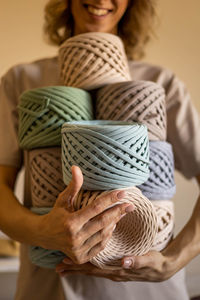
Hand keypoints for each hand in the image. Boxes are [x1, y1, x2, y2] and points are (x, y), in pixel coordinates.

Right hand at [37, 165, 133, 263]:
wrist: (44, 236)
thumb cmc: (56, 214)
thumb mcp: (63, 199)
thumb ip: (73, 185)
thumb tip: (76, 167)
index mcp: (70, 222)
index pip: (95, 208)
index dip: (110, 199)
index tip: (123, 193)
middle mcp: (74, 238)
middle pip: (103, 222)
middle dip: (118, 212)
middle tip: (130, 205)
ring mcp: (78, 250)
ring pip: (103, 234)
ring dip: (114, 223)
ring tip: (121, 214)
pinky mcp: (81, 258)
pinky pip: (100, 245)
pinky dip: (108, 235)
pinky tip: (112, 226)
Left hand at [55, 248, 175, 281]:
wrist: (162, 269)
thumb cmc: (155, 263)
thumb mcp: (148, 260)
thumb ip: (137, 261)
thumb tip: (125, 261)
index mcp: (118, 270)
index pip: (94, 268)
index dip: (79, 265)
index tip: (64, 261)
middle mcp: (113, 272)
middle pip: (89, 270)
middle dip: (73, 268)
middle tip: (58, 266)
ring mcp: (114, 271)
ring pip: (93, 269)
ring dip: (78, 267)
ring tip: (65, 265)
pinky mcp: (117, 268)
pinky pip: (99, 267)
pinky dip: (88, 265)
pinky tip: (83, 261)